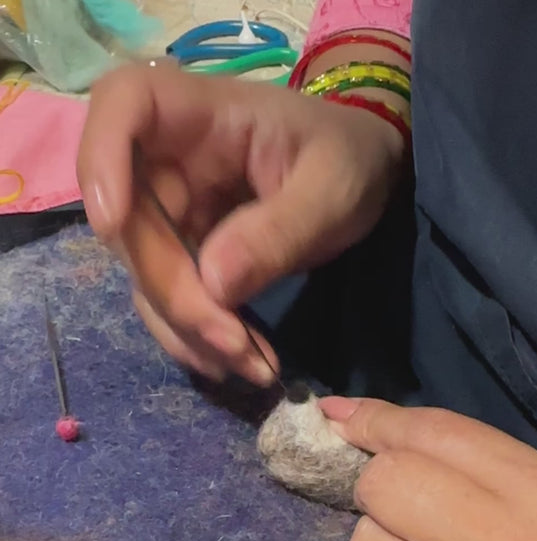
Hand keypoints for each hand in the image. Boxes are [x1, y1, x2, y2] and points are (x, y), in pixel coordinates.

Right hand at [77, 62, 403, 385]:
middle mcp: (170, 160)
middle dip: (175, 296)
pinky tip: (237, 363)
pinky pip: (167, 302)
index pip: (123, 105)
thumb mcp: (333, 189)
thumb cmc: (349, 159)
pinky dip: (196, 339)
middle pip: (129, 226)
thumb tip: (213, 283)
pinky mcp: (181, 256)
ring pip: (144, 277)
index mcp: (202, 114)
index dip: (101, 161)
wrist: (362, 172)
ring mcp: (170, 211)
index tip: (113, 224)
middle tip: (236, 346)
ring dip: (188, 331)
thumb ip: (279, 231)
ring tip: (252, 366)